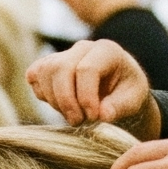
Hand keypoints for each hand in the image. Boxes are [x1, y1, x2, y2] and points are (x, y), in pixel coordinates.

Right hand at [26, 40, 154, 130]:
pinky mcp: (49, 64)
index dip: (86, 97)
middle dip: (66, 100)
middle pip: (60, 68)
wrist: (117, 88)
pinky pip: (34, 75)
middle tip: (78, 121)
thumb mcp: (133, 100)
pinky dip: (41, 93)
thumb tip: (102, 114)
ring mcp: (64, 53)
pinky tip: (59, 105)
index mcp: (107, 50)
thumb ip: (119, 106)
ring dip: (53, 100)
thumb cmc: (126, 92)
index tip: (94, 117)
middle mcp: (83, 47)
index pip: (87, 69)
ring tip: (71, 115)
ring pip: (44, 71)